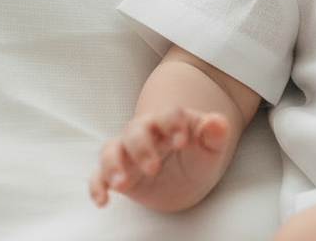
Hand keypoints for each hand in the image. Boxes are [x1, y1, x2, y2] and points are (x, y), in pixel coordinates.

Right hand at [89, 107, 230, 209]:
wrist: (187, 177)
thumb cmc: (199, 155)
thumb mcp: (213, 148)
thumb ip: (216, 133)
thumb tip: (217, 121)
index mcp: (170, 121)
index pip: (167, 113)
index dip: (172, 123)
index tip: (181, 141)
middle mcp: (146, 132)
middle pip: (135, 130)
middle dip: (141, 148)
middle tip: (152, 167)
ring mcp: (129, 152)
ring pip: (111, 149)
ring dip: (113, 165)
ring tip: (122, 184)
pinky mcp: (119, 172)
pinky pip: (99, 175)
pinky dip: (97, 185)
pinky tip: (103, 200)